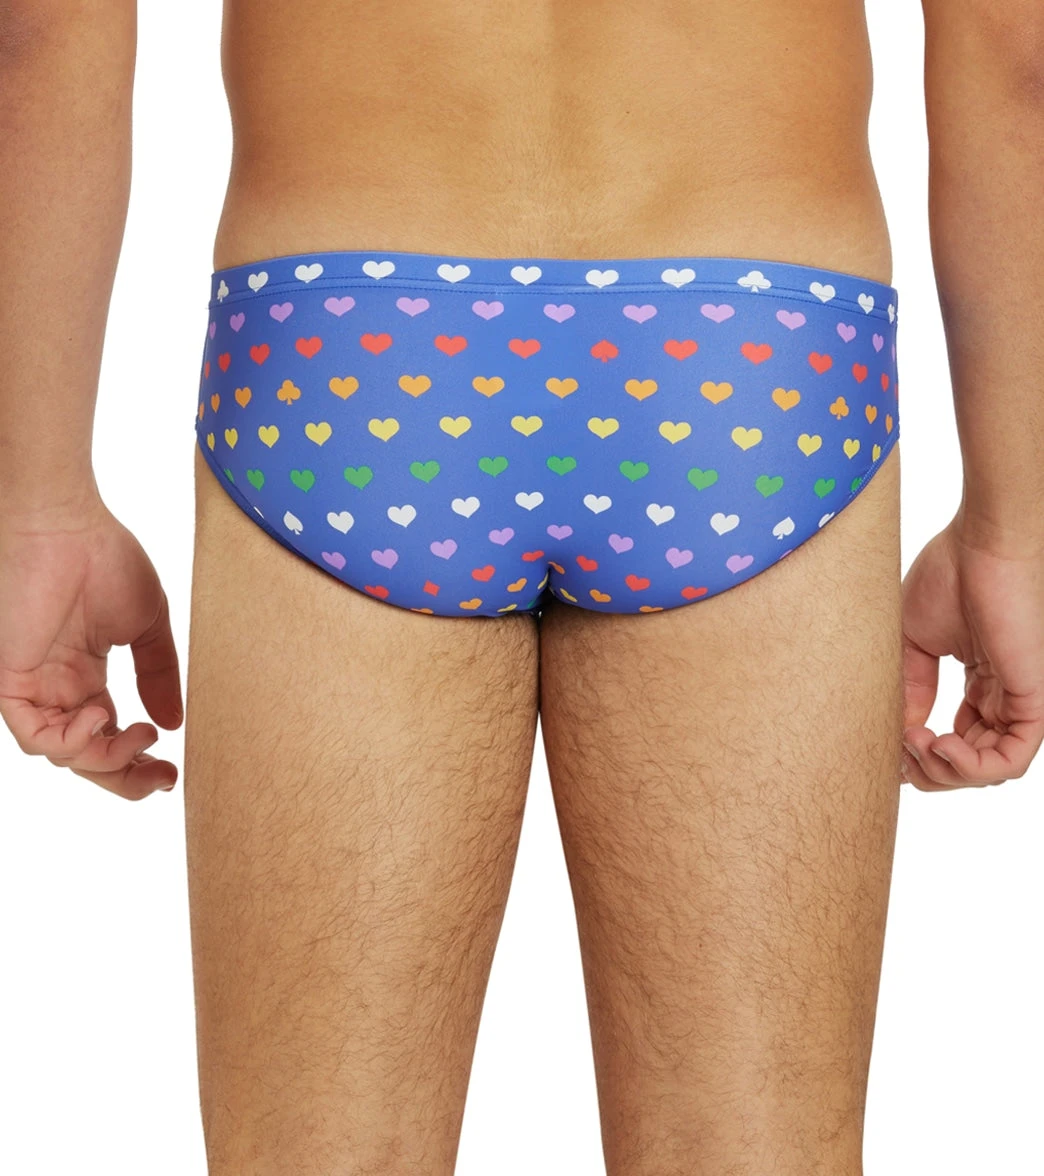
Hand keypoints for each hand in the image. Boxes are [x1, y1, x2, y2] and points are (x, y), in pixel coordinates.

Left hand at [0, 500, 182, 798]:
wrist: (66, 523)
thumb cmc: (105, 558)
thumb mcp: (147, 625)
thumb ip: (158, 674)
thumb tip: (173, 723)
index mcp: (85, 678)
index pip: (108, 738)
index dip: (137, 762)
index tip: (171, 772)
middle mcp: (57, 689)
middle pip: (86, 758)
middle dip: (125, 776)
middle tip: (162, 777)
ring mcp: (33, 687)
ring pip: (62, 754)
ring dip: (105, 757)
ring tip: (137, 733)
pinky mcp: (10, 680)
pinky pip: (33, 736)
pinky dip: (68, 741)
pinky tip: (100, 719)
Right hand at [901, 512, 1043, 789]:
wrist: (983, 542)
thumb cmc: (950, 573)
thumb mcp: (914, 642)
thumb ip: (910, 688)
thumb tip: (899, 731)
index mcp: (982, 681)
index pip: (958, 740)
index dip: (920, 754)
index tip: (889, 742)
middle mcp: (1004, 695)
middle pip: (971, 762)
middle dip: (929, 768)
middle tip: (899, 746)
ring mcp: (1021, 699)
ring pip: (990, 769)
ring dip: (944, 770)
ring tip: (916, 742)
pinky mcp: (1033, 698)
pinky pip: (1010, 760)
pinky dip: (970, 768)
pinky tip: (938, 745)